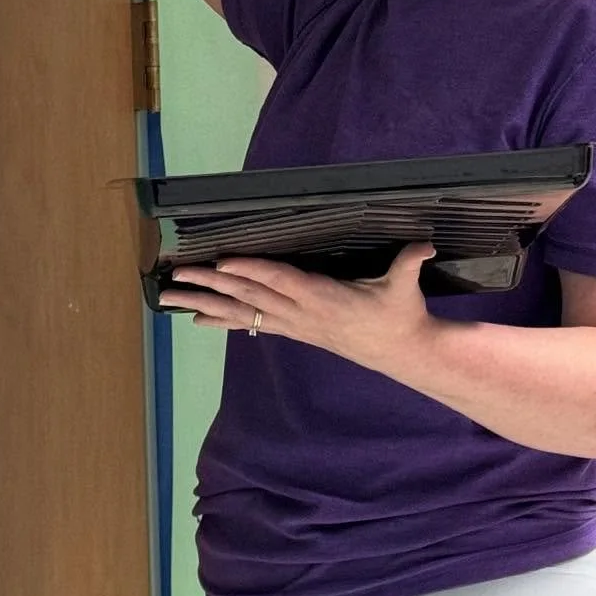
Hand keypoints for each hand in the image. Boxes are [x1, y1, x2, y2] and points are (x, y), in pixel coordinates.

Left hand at [158, 243, 437, 373]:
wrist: (402, 353)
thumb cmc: (401, 315)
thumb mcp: (406, 288)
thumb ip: (410, 263)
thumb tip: (424, 243)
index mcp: (324, 298)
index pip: (281, 280)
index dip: (252, 270)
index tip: (223, 261)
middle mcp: (302, 313)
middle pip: (250, 295)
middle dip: (212, 285)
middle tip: (178, 277)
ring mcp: (295, 324)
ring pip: (243, 311)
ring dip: (205, 304)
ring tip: (171, 299)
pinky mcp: (294, 330)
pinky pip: (252, 323)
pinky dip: (222, 319)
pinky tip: (197, 318)